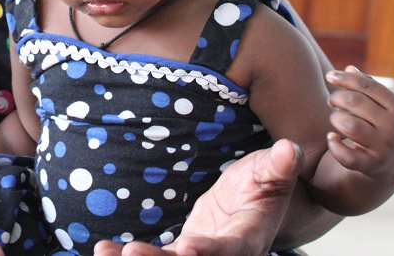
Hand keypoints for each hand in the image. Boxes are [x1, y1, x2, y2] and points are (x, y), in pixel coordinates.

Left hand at [92, 139, 303, 255]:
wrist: (253, 200)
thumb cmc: (265, 183)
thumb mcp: (272, 172)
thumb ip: (279, 166)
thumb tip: (289, 149)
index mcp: (250, 238)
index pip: (230, 249)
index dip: (210, 251)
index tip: (187, 249)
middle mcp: (225, 254)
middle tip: (134, 254)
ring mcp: (201, 255)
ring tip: (109, 254)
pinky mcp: (183, 252)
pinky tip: (104, 250)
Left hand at [325, 65, 393, 183]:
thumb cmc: (383, 125)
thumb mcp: (383, 106)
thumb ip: (368, 87)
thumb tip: (350, 68)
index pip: (368, 86)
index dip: (346, 79)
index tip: (329, 76)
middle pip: (356, 103)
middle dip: (337, 98)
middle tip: (331, 101)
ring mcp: (384, 148)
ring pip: (350, 126)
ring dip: (336, 118)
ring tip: (335, 118)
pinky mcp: (372, 166)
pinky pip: (347, 156)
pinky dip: (334, 145)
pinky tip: (331, 138)